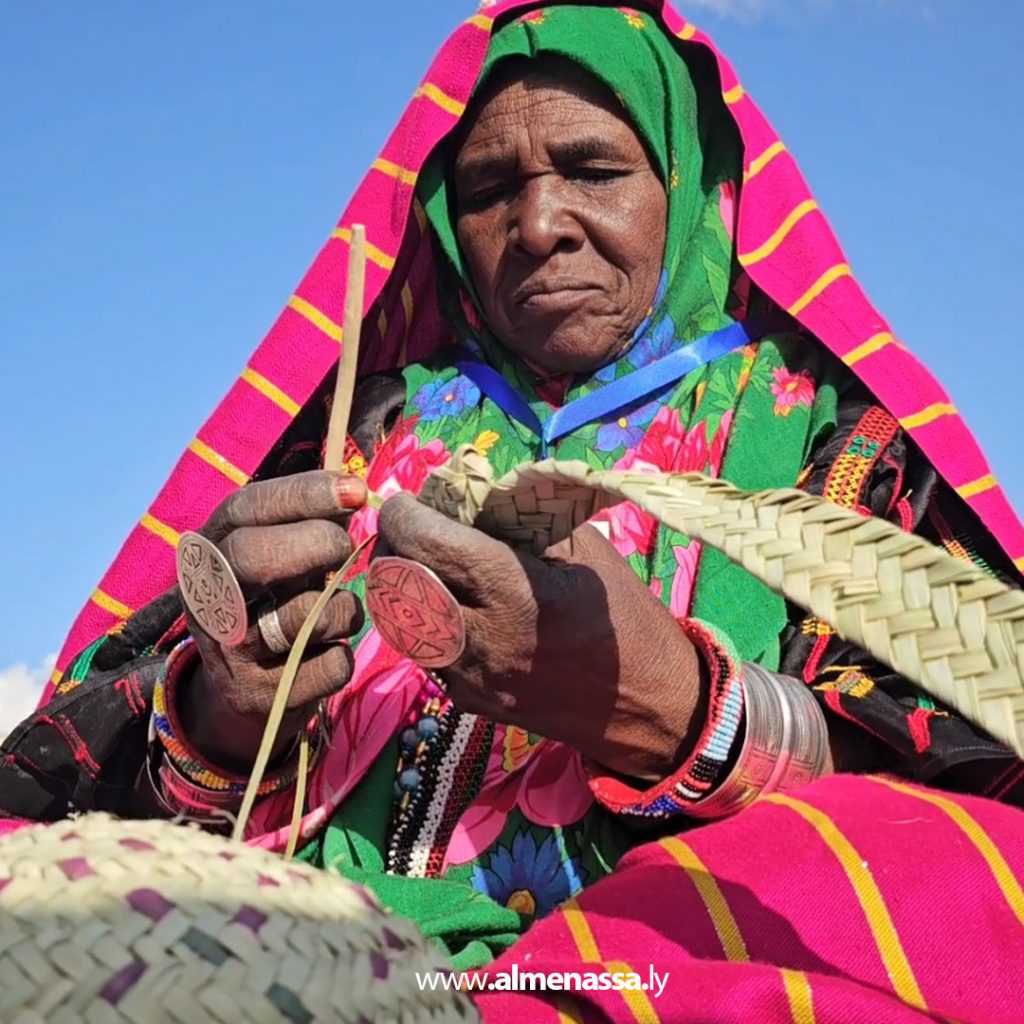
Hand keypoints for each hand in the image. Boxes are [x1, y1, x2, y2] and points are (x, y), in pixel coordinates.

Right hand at [179, 471, 366, 771]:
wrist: (246, 693)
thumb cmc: (274, 603)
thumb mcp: (278, 557)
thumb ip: (309, 522)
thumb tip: (354, 491)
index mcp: (207, 553)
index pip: (245, 508)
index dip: (304, 493)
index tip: (356, 491)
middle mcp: (206, 600)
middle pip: (252, 556)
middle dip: (315, 542)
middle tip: (346, 547)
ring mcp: (228, 653)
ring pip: (303, 614)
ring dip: (343, 607)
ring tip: (339, 611)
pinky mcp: (260, 696)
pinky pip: (330, 665)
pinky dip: (344, 656)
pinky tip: (328, 653)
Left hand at [377, 493, 707, 781]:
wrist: (648, 706)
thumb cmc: (625, 617)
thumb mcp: (586, 549)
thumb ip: (524, 519)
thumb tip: (469, 491)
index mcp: (515, 591)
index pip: (428, 543)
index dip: (404, 514)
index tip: (408, 499)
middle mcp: (482, 638)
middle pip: (397, 581)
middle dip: (392, 544)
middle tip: (407, 526)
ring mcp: (470, 678)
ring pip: (400, 621)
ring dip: (400, 585)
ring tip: (423, 563)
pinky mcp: (468, 702)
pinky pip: (425, 651)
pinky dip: (424, 620)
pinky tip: (451, 605)